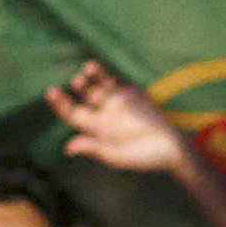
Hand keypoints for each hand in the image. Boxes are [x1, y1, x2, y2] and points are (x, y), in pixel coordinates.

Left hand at [45, 61, 188, 176]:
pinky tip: (97, 68)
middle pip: (83, 97)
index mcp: (97, 131)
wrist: (174, 148)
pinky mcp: (132, 94)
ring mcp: (118, 102)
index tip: (51, 92)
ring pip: (99, 85)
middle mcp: (104, 114)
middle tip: (75, 81)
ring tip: (87, 70)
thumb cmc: (146, 157)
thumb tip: (68, 147)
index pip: (73, 115)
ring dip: (91, 77)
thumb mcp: (118, 157)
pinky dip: (105, 75)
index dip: (61, 104)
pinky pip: (115, 81)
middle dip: (77, 87)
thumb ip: (95, 149)